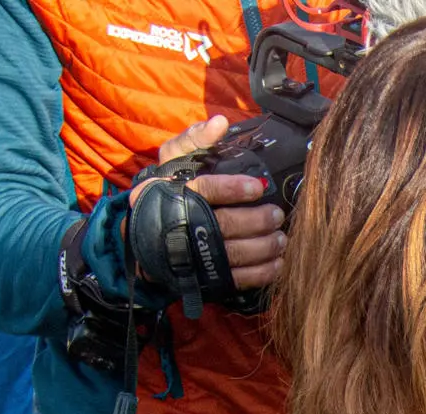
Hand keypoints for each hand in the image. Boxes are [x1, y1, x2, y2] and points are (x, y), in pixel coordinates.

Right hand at [132, 116, 287, 289]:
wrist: (144, 235)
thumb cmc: (169, 190)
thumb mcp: (174, 159)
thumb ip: (195, 139)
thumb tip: (220, 123)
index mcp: (175, 192)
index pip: (205, 190)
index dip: (233, 188)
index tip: (258, 187)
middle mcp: (181, 224)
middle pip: (224, 225)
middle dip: (257, 221)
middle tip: (276, 215)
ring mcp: (192, 254)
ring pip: (234, 254)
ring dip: (264, 247)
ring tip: (281, 238)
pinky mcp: (203, 277)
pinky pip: (237, 279)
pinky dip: (261, 272)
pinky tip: (277, 262)